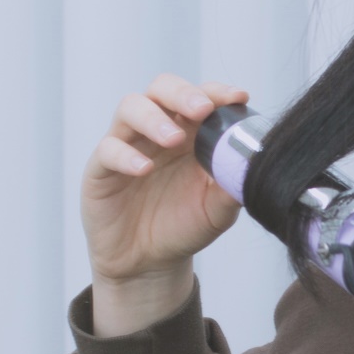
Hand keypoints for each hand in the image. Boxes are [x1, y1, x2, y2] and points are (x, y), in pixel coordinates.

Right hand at [83, 73, 249, 335]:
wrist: (149, 265)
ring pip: (130, 108)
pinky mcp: (101, 169)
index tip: (238, 98)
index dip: (217, 92)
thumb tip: (252, 163)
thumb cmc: (182, 227)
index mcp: (189, 133)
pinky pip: (108, 150)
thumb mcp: (217, 211)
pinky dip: (125, 155)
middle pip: (161, 89)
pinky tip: (144, 169)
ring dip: (153, 119)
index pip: (200, 97)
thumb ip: (232, 187)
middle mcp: (156, 131)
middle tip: (202, 110)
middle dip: (183, 94)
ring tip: (173, 140)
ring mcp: (127, 146)